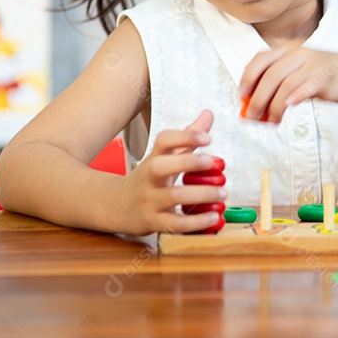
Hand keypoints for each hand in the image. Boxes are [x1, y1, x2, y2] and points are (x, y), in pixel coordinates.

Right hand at [119, 109, 225, 234]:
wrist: (115, 205)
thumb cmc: (148, 178)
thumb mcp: (164, 156)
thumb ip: (188, 137)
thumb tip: (208, 114)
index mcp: (155, 157)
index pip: (164, 140)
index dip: (185, 136)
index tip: (207, 138)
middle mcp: (150, 177)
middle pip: (161, 166)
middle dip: (188, 162)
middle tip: (215, 163)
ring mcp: (149, 200)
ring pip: (171, 196)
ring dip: (200, 195)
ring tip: (222, 193)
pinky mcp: (152, 222)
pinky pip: (174, 223)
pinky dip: (195, 222)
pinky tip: (213, 217)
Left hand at [239, 46, 337, 124]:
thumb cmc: (324, 77)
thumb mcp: (298, 73)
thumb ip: (278, 83)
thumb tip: (253, 103)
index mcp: (288, 51)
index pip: (260, 60)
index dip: (247, 78)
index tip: (242, 97)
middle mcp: (298, 54)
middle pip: (270, 74)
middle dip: (257, 98)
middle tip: (251, 116)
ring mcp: (313, 65)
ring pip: (285, 84)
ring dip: (274, 106)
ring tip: (271, 120)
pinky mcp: (325, 77)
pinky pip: (306, 87)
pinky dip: (295, 97)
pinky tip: (289, 107)